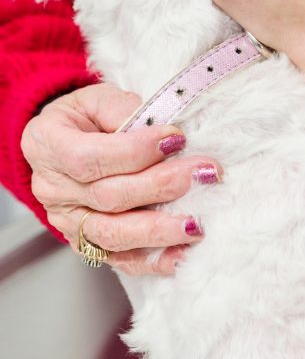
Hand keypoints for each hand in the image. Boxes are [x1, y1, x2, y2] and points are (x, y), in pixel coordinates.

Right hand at [23, 83, 222, 274]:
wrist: (68, 138)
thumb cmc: (86, 115)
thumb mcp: (98, 97)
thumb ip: (124, 110)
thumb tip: (162, 131)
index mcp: (48, 144)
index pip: (88, 157)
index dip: (135, 151)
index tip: (176, 138)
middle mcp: (54, 189)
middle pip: (107, 196)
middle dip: (161, 185)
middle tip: (204, 173)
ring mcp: (68, 221)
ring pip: (113, 234)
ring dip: (160, 229)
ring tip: (197, 222)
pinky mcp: (87, 243)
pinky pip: (120, 259)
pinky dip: (153, 260)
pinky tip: (182, 255)